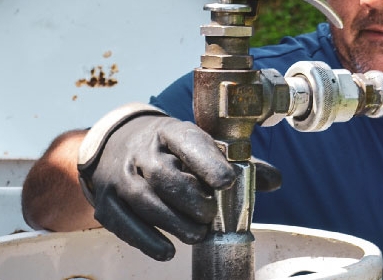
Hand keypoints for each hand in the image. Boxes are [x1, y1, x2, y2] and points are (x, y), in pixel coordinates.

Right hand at [80, 115, 280, 260]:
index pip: (188, 142)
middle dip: (191, 201)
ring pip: (145, 201)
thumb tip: (275, 181)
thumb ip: (237, 164)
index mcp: (170, 132)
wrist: (118, 144)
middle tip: (209, 216)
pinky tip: (167, 251)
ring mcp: (121, 177)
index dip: (208, 162)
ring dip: (174, 223)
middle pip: (164, 176)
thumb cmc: (171, 151)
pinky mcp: (107, 202)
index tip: (227, 181)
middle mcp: (142, 152)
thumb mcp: (200, 146)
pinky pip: (124, 224)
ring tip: (197, 235)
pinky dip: (147, 241)